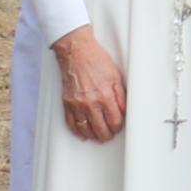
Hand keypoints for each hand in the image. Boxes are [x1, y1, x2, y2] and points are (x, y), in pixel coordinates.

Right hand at [52, 30, 126, 144]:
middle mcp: (90, 102)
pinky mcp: (66, 102)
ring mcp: (76, 103)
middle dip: (106, 134)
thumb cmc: (97, 61)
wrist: (76, 53)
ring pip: (85, 128)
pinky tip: (82, 133)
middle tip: (109, 136)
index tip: (118, 127)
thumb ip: (121, 96)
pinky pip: (70, 122)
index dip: (117, 127)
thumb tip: (124, 110)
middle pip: (100, 127)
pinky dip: (76, 130)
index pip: (114, 120)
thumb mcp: (116, 77)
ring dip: (92, 135)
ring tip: (98, 137)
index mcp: (105, 95)